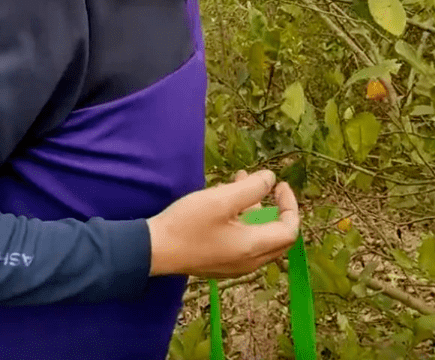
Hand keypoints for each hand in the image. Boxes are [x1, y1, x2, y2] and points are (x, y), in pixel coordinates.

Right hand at [147, 170, 298, 278]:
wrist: (155, 250)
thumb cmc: (189, 224)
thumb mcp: (221, 199)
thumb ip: (251, 188)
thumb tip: (271, 178)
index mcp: (253, 248)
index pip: (289, 230)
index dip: (290, 205)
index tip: (279, 184)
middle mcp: (249, 262)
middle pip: (277, 236)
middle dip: (275, 208)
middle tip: (268, 186)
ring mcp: (234, 265)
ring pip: (257, 236)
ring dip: (254, 209)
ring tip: (240, 181)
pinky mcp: (220, 262)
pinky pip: (242, 241)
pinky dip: (242, 219)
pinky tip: (224, 199)